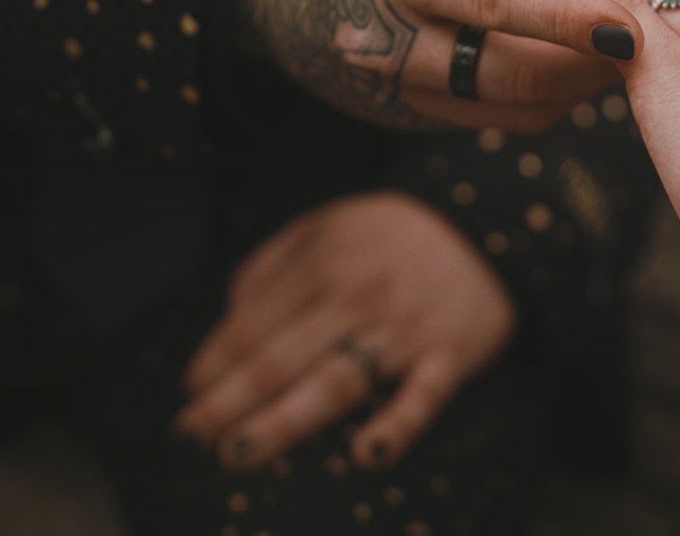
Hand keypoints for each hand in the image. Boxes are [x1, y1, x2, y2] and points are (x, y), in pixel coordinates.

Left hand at [174, 191, 514, 470]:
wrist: (489, 225)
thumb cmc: (390, 236)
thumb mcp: (326, 225)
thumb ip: (272, 266)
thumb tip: (226, 324)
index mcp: (322, 259)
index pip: (253, 321)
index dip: (216, 361)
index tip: (192, 393)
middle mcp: (357, 295)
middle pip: (281, 358)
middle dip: (228, 401)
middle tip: (190, 437)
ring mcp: (404, 330)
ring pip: (336, 382)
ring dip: (283, 422)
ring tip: (238, 452)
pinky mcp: (449, 357)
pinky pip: (422, 397)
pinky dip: (398, 427)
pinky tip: (366, 455)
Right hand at [239, 0, 647, 130]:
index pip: (501, 0)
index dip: (571, 17)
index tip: (635, 26)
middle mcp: (399, 40)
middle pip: (517, 74)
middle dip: (591, 65)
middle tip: (650, 40)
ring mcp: (398, 89)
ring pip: (512, 108)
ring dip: (574, 86)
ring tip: (611, 49)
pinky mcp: (404, 117)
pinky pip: (491, 118)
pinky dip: (539, 96)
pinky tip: (561, 64)